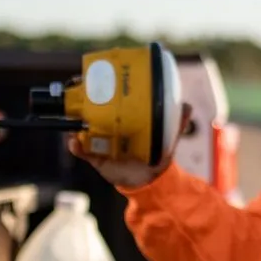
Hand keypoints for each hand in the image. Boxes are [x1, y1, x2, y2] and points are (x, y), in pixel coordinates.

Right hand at [68, 103, 191, 188]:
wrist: (150, 181)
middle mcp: (110, 129)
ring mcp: (101, 143)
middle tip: (78, 95)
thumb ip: (177, 123)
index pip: (109, 102)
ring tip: (73, 121)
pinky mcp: (97, 159)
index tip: (91, 79)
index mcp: (125, 120)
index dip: (98, 91)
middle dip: (80, 104)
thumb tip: (186, 105)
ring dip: (75, 124)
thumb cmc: (156, 155)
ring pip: (82, 130)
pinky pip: (82, 151)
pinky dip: (76, 147)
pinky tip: (74, 142)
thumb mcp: (167, 137)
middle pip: (90, 113)